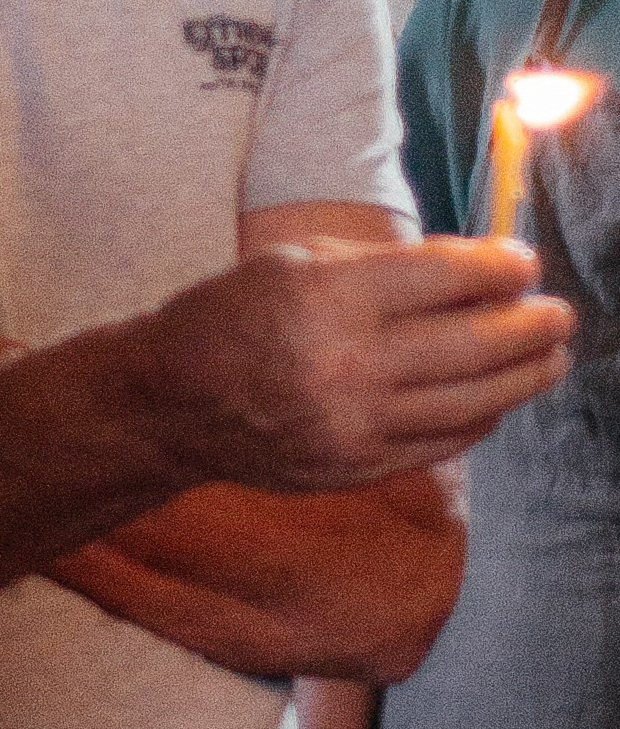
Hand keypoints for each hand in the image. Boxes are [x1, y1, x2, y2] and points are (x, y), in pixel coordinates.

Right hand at [129, 235, 572, 489]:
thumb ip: (382, 265)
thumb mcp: (294, 262)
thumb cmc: (230, 318)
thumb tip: (472, 271)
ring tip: (552, 356)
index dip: (501, 267)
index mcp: (328, 297)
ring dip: (523, 375)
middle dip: (532, 324)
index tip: (525, 263)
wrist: (169, 405)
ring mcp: (352, 424)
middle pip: (474, 342)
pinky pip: (442, 442)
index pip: (447, 276)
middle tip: (559, 313)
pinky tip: (497, 399)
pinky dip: (480, 418)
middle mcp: (345, 364)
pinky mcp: (355, 466)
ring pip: (470, 400)